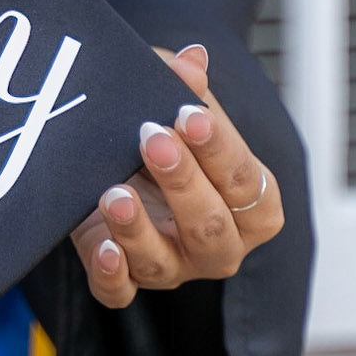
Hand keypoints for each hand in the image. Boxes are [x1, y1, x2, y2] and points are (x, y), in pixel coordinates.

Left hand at [70, 43, 283, 309]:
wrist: (116, 152)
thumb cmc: (163, 128)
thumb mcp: (171, 100)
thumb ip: (184, 84)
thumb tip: (192, 61)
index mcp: (250, 203)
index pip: (245, 181)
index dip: (220, 148)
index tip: (190, 115)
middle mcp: (218, 244)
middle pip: (211, 228)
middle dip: (182, 183)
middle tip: (152, 138)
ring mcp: (173, 266)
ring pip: (164, 264)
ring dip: (139, 230)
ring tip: (115, 192)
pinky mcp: (124, 278)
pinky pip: (120, 293)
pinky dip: (113, 276)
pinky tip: (105, 249)